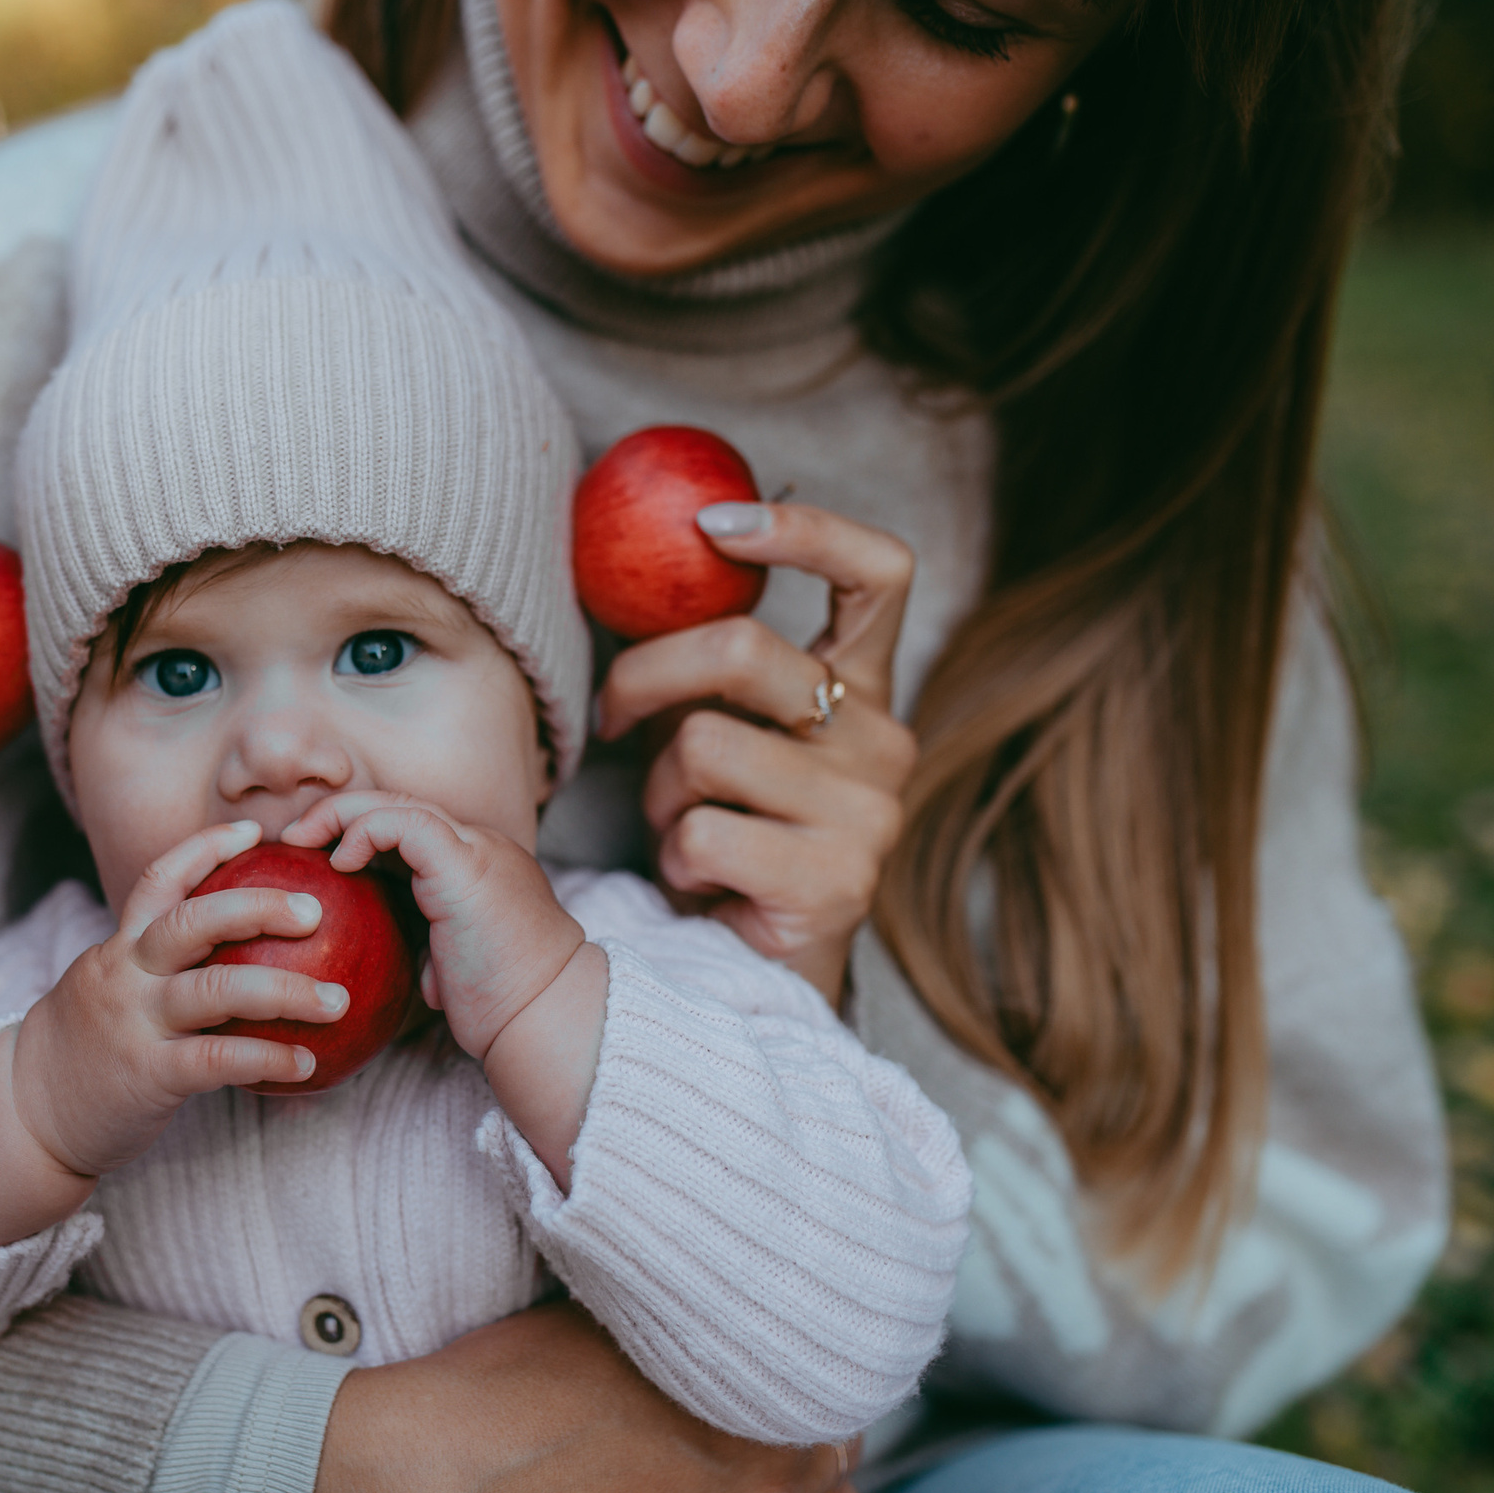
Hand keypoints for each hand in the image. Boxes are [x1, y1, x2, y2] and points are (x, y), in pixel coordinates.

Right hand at [12, 820, 353, 1176]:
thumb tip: (243, 951)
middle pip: (194, 921)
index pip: (160, 879)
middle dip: (260, 907)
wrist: (29, 1114)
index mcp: (120, 948)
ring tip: (338, 1000)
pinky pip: (218, 1059)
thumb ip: (161, 967)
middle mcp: (126, 974)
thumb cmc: (91, 1048)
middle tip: (317, 910)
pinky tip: (308, 1064)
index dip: (207, 849)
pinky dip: (268, 1058)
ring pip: (216, 989)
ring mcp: (136, 1023)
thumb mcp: (114, 989)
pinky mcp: (148, 1075)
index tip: (257, 830)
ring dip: (286, 990)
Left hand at [282, 793, 586, 1060]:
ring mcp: (476, 850)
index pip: (411, 826)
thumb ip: (431, 950)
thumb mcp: (454, 969)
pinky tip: (341, 861)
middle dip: (341, 812)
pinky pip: (405, 823)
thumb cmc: (504, 1008)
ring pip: (399, 802)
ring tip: (301, 840)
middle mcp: (479, 846)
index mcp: (476, 867)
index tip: (318, 858)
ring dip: (342, 814)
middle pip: (400, 803)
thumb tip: (406, 969)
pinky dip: (365, 831)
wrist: (544, 1017)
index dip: (362, 831)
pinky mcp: (465, 865)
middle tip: (295, 838)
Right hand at [310, 1301, 878, 1492]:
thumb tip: (719, 1301)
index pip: (841, 1406)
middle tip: (762, 1425)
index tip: (769, 1368)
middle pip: (841, 1491)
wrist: (421, 1487)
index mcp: (765, 1435)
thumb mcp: (613, 1326)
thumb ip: (695, 1327)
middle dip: (810, 1454)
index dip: (801, 1380)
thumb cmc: (501, 1394)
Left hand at [597, 503, 918, 1003]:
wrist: (750, 969)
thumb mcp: (713, 728)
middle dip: (643, 674)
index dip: (805, 528)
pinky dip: (674, 856)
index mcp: (861, 689)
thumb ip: (701, 662)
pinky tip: (703, 882)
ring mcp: (871, 814)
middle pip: (740, 647)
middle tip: (609, 717)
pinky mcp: (839, 882)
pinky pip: (704, 831)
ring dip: (660, 791)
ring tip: (685, 830)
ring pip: (703, 745)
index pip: (880, 572)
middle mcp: (885, 741)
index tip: (712, 523)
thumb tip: (624, 571)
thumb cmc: (721, 833)